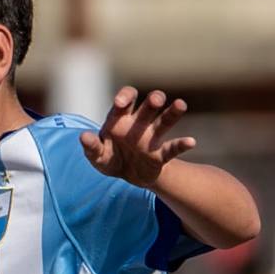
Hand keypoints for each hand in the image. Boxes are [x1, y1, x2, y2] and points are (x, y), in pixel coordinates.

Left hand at [81, 87, 196, 187]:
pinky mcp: (160, 154)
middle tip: (156, 100)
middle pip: (148, 107)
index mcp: (120, 119)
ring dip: (172, 113)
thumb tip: (83, 136)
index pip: (125, 100)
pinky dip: (181, 144)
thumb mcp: (97, 155)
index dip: (125, 97)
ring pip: (164, 121)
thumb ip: (91, 146)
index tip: (121, 103)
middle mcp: (139, 124)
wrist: (126, 176)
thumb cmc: (110, 158)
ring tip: (180, 105)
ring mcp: (152, 137)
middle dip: (153, 101)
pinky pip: (172, 148)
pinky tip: (191, 142)